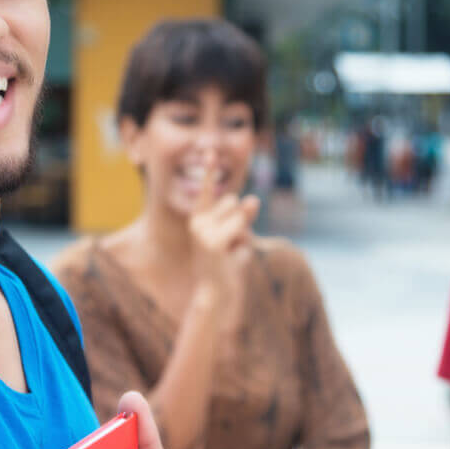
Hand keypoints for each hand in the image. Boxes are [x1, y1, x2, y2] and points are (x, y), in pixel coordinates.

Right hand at [188, 155, 258, 322]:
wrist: (214, 297)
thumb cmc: (224, 268)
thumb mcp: (234, 238)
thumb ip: (241, 217)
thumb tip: (252, 198)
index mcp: (198, 219)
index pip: (205, 191)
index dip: (208, 170)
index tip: (211, 151)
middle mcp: (196, 222)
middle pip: (232, 201)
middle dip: (240, 220)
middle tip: (228, 248)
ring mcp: (203, 231)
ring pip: (240, 214)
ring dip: (243, 235)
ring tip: (230, 255)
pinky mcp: (213, 242)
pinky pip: (242, 232)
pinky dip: (243, 249)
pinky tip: (231, 263)